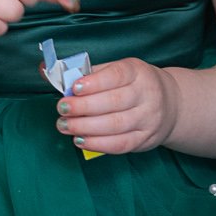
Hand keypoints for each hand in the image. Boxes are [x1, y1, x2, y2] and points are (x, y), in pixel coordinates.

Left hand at [56, 58, 180, 154]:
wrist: (170, 104)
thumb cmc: (132, 85)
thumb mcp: (116, 71)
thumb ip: (85, 73)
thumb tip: (45, 70)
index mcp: (137, 72)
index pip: (116, 75)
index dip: (94, 83)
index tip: (73, 88)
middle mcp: (147, 94)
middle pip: (114, 102)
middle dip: (83, 107)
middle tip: (62, 109)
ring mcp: (148, 118)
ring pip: (116, 125)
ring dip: (86, 127)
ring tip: (64, 126)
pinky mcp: (145, 139)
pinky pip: (120, 144)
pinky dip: (97, 144)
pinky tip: (80, 140)